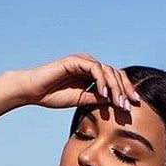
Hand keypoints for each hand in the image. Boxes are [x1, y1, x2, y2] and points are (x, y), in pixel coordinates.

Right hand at [14, 54, 141, 113]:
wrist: (33, 92)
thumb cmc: (54, 96)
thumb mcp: (81, 100)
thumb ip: (98, 99)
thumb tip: (116, 102)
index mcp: (93, 74)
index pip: (115, 79)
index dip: (125, 91)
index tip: (132, 106)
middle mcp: (90, 65)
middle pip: (115, 73)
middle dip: (124, 90)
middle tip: (129, 106)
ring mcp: (83, 61)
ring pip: (107, 70)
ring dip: (115, 87)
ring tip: (118, 102)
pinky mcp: (75, 60)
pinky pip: (94, 68)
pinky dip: (101, 80)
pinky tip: (104, 93)